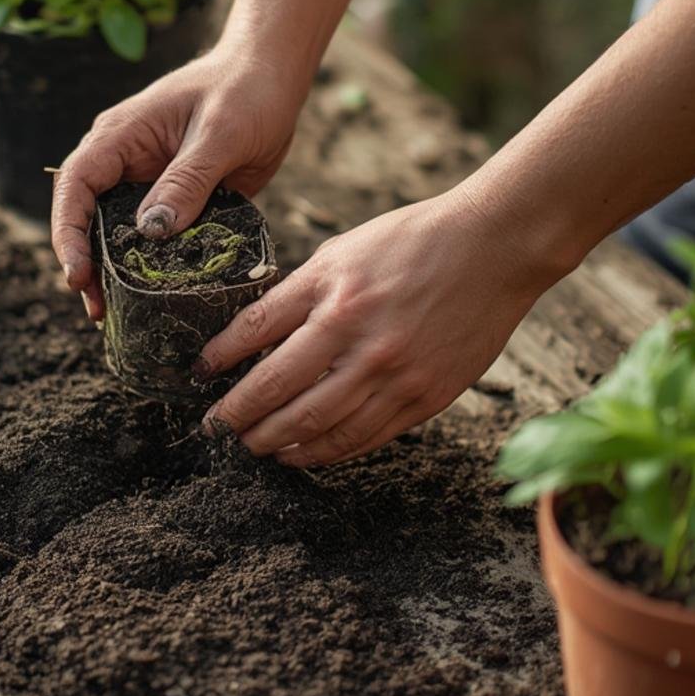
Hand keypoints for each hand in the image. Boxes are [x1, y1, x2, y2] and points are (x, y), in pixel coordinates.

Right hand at [51, 49, 302, 317]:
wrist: (273, 78)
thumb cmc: (245, 90)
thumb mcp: (220, 135)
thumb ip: (187, 180)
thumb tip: (151, 231)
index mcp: (120, 136)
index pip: (75, 186)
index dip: (68, 233)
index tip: (77, 274)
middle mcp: (124, 162)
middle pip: (86, 218)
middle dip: (86, 264)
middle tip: (97, 310)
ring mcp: (148, 183)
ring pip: (116, 233)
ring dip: (114, 272)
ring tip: (117, 315)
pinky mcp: (175, 199)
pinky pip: (154, 238)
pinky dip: (151, 267)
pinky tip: (157, 298)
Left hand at [196, 186, 550, 464]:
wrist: (494, 247)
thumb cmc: (417, 241)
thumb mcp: (346, 251)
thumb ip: (303, 291)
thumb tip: (258, 335)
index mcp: (332, 291)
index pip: (255, 332)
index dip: (219, 359)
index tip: (199, 375)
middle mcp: (356, 334)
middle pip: (277, 389)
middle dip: (238, 415)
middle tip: (215, 429)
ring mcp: (392, 371)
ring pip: (316, 424)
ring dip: (275, 442)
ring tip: (253, 448)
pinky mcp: (424, 396)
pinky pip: (363, 437)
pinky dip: (326, 452)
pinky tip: (302, 454)